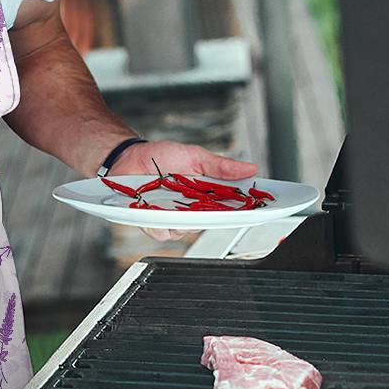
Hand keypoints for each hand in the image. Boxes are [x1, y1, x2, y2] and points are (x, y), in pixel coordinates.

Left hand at [111, 140, 258, 242]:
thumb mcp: (195, 156)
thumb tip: (250, 168)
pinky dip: (159, 221)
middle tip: (206, 202)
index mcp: (206, 196)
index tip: (259, 209)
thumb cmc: (161, 157)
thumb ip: (220, 167)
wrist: (129, 157)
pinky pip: (162, 232)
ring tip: (172, 199)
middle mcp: (191, 210)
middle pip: (210, 223)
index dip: (245, 211)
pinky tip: (154, 208)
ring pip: (186, 231)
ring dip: (181, 217)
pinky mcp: (153, 223)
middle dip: (212, 216)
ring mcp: (172, 219)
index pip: (231, 208)